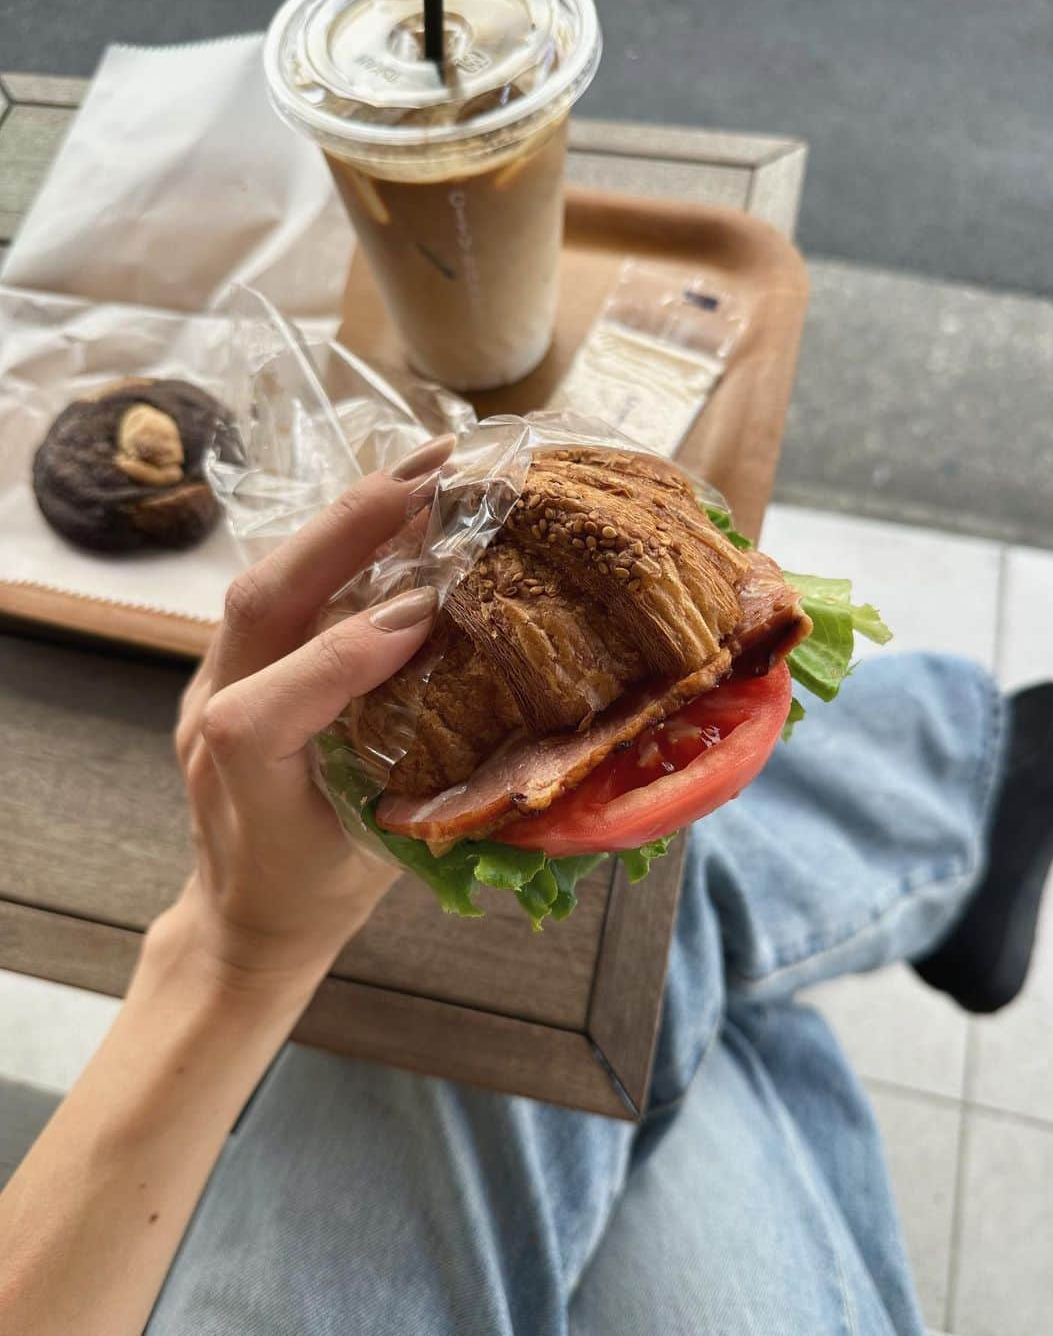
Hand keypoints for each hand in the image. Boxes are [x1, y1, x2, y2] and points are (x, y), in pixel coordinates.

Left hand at [162, 435, 454, 991]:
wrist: (242, 916)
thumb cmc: (319, 895)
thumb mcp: (386, 858)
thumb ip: (430, 785)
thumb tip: (505, 705)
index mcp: (243, 792)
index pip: (261, 712)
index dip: (339, 658)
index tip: (422, 611)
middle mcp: (208, 723)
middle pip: (256, 606)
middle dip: (345, 530)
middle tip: (433, 475)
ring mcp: (208, 684)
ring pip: (263, 583)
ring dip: (344, 522)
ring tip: (422, 475)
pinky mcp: (226, 665)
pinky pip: (278, 590)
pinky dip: (336, 546)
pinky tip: (391, 516)